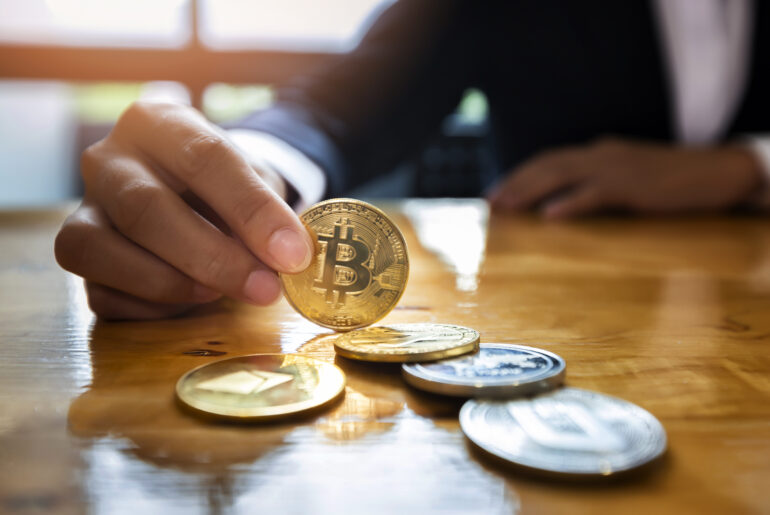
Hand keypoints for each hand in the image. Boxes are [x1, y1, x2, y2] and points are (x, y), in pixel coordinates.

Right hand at [55, 102, 313, 319]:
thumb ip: (267, 214)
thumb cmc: (226, 187)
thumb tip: (285, 257)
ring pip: (97, 249)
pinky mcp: (79, 256)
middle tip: (264, 289)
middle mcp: (108, 159)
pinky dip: (148, 309)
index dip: (251, 210)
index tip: (292, 253)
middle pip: (144, 207)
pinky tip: (187, 305)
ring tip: (219, 295)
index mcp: (158, 123)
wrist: (196, 195)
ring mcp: (84, 209)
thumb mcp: (257, 184)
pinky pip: (99, 293)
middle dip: (212, 256)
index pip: (203, 158)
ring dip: (168, 283)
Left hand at [487, 138, 763, 217]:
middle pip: (547, 165)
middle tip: (490, 202)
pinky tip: (549, 215)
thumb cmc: (669, 179)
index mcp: (597, 152)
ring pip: (561, 175)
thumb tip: (564, 203)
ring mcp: (615, 168)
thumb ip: (597, 183)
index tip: (496, 192)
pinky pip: (594, 193)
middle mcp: (600, 155)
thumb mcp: (627, 176)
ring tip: (506, 207)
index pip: (549, 159)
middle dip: (515, 182)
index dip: (520, 174)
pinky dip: (569, 203)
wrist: (714, 171)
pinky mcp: (632, 186)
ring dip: (529, 190)